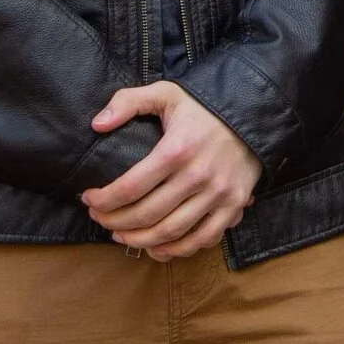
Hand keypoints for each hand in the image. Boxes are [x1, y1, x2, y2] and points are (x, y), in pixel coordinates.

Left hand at [82, 82, 262, 260]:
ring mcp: (218, 193)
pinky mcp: (234, 204)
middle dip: (115, 222)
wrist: (254, 114)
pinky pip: (204, 238)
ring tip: (121, 235)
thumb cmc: (204, 107)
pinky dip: (178, 250)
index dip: (104, 199)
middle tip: (100, 219)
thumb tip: (97, 124)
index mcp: (177, 149)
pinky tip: (157, 248)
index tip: (89, 199)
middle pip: (147, 214)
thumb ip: (129, 102)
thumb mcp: (167, 94)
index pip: (130, 187)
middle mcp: (198, 175)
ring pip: (171, 231)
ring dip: (140, 240)